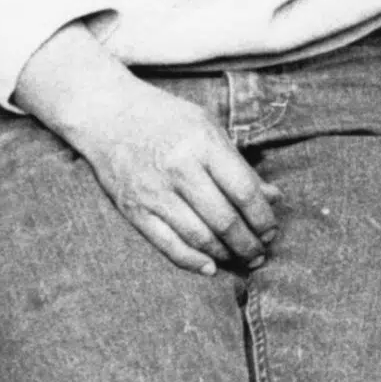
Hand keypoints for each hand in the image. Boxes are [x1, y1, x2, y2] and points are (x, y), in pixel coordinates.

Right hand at [15, 25, 276, 274]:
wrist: (107, 114)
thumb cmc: (165, 118)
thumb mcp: (208, 128)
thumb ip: (240, 165)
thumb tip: (273, 198)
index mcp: (201, 144)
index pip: (244, 191)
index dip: (263, 218)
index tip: (271, 230)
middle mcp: (178, 169)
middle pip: (224, 220)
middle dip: (249, 243)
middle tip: (260, 252)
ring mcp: (154, 191)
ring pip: (199, 237)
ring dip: (226, 254)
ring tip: (241, 258)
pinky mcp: (134, 209)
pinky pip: (167, 244)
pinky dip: (192, 261)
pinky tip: (210, 267)